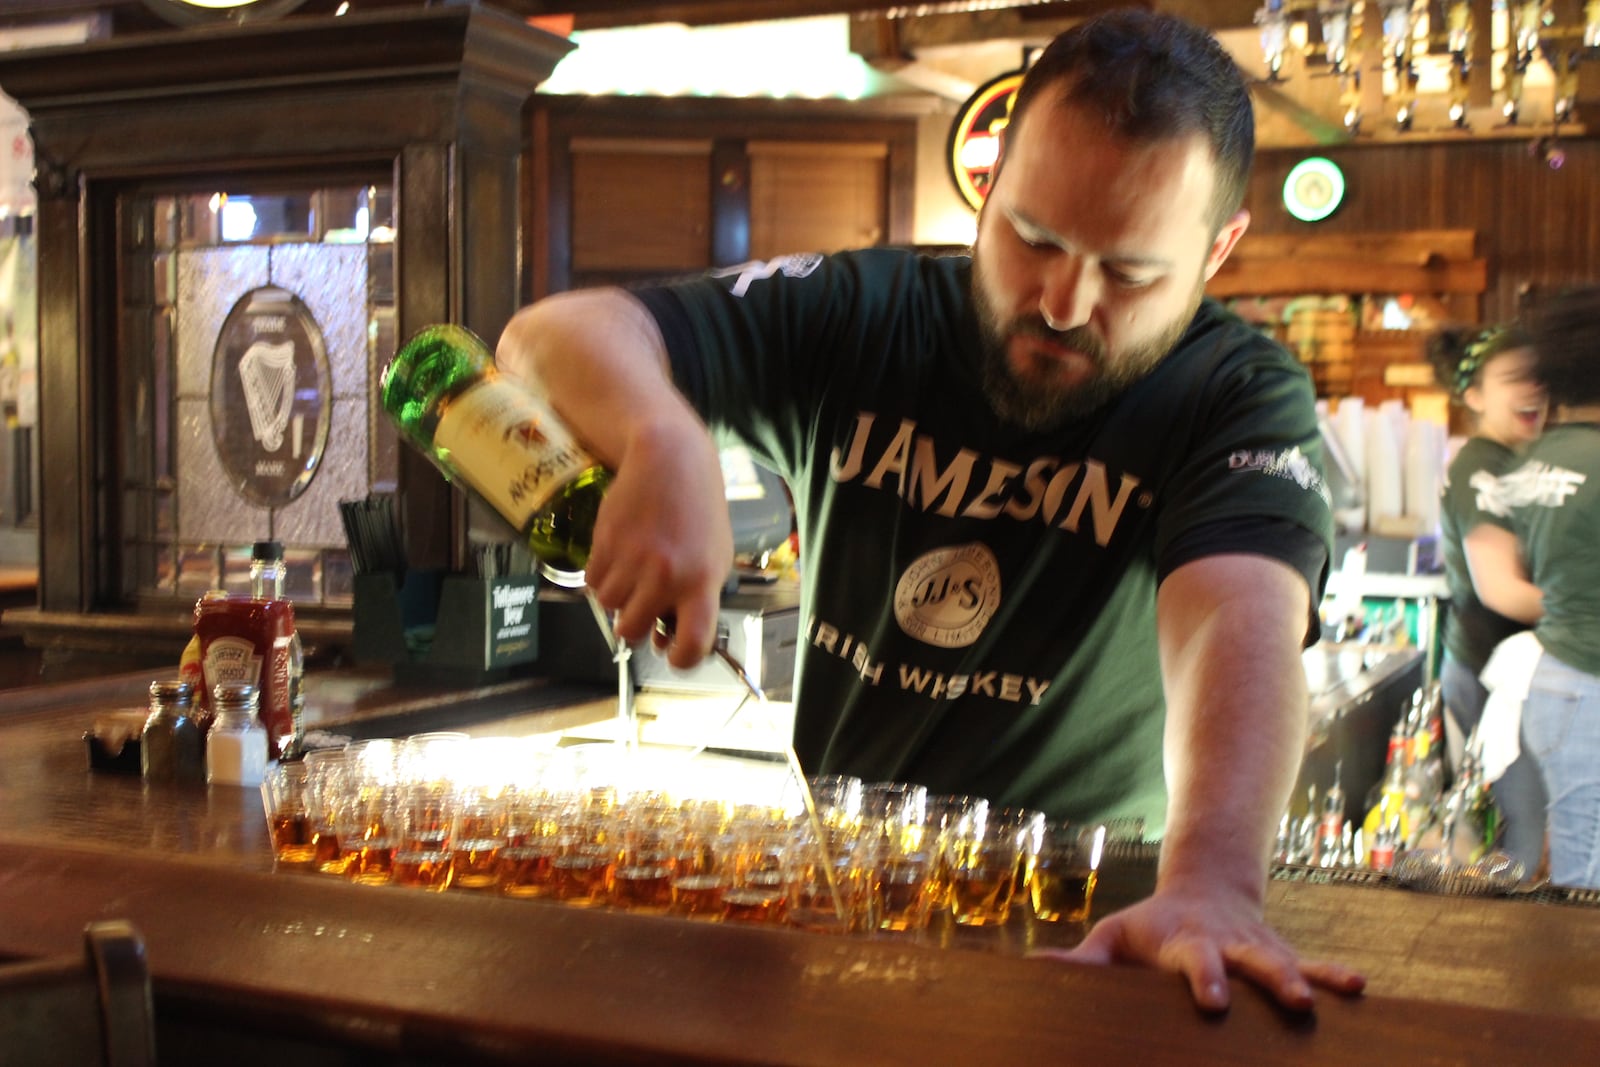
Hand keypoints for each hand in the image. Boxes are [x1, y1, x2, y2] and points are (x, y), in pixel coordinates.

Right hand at [583, 420, 731, 668]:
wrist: (670, 460)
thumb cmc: (698, 511)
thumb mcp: (715, 556)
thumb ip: (697, 598)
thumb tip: (667, 639)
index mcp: (701, 582)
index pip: (691, 644)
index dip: (680, 660)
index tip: (672, 655)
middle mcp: (665, 575)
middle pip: (633, 632)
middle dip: (635, 627)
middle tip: (644, 608)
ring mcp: (632, 559)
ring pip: (608, 608)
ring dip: (618, 599)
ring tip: (634, 572)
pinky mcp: (604, 543)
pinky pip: (592, 583)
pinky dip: (602, 578)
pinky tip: (620, 556)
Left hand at [1033, 887, 1365, 1012]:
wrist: (1203, 891)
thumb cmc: (1149, 927)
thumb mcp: (1115, 936)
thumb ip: (1084, 959)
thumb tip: (1037, 968)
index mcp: (1184, 943)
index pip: (1194, 962)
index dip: (1204, 979)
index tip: (1215, 1002)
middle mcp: (1228, 945)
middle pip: (1253, 962)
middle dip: (1273, 980)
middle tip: (1293, 1002)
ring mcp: (1259, 950)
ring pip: (1288, 963)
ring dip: (1311, 980)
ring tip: (1334, 996)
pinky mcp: (1282, 958)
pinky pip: (1314, 966)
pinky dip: (1335, 976)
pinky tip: (1360, 989)